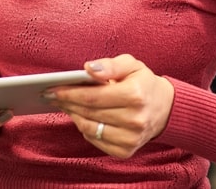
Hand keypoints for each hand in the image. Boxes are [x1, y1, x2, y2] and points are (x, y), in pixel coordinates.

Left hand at [44, 54, 174, 158]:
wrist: (164, 109)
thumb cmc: (143, 83)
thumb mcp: (131, 65)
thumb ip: (109, 64)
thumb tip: (88, 68)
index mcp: (135, 95)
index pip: (92, 97)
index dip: (69, 93)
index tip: (52, 89)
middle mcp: (134, 120)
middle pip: (88, 113)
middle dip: (67, 103)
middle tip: (51, 95)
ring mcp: (131, 138)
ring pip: (89, 129)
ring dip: (73, 116)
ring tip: (65, 105)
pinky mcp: (126, 151)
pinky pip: (96, 140)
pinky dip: (85, 129)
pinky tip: (81, 117)